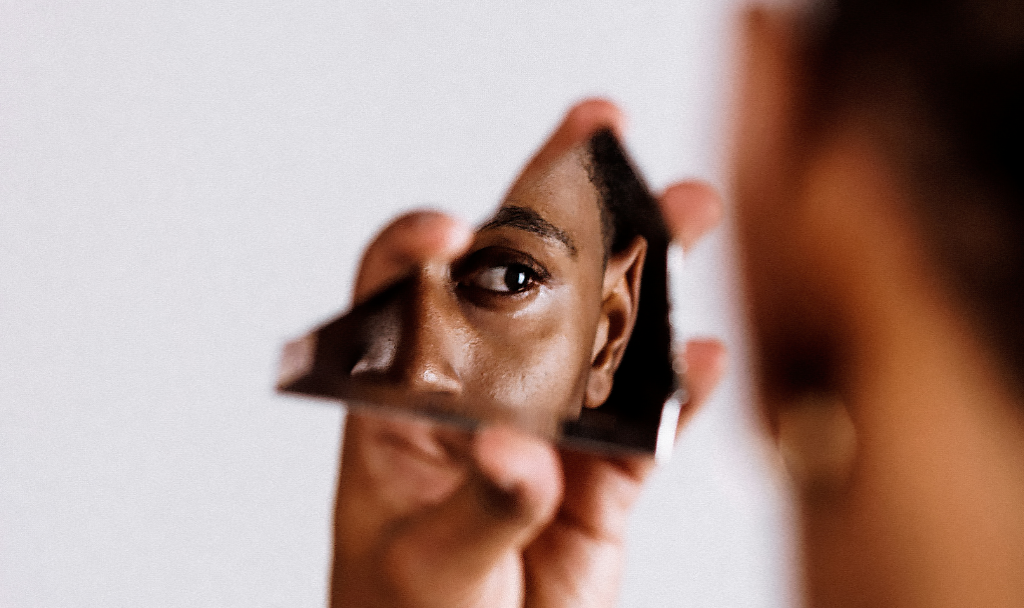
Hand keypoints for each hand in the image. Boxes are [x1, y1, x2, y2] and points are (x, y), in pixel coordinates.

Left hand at [330, 100, 725, 607]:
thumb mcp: (422, 564)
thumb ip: (478, 503)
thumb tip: (519, 447)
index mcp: (405, 404)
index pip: (402, 296)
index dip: (420, 246)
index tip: (449, 230)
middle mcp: (479, 397)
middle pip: (519, 280)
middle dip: (558, 205)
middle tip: (597, 132)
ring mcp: (548, 429)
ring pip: (600, 335)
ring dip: (644, 275)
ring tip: (686, 211)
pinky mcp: (602, 477)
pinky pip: (647, 421)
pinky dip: (680, 391)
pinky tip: (705, 357)